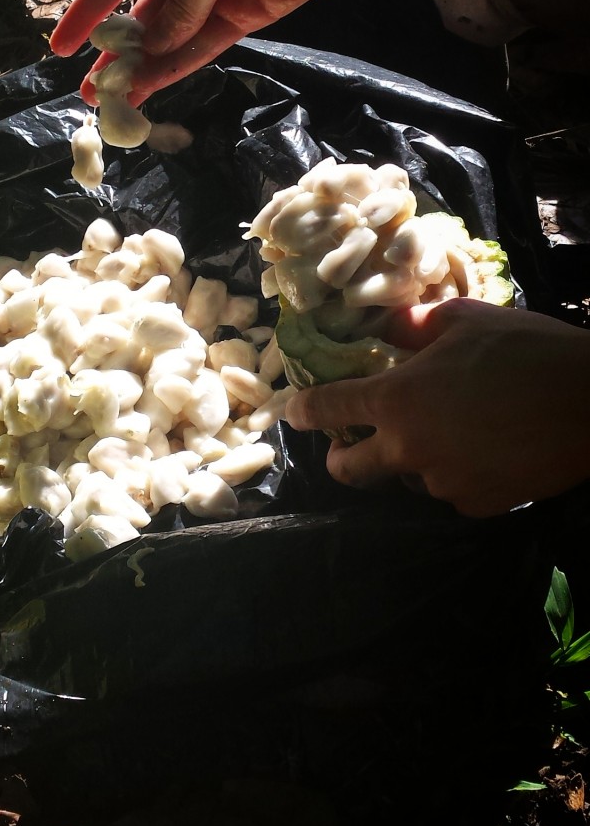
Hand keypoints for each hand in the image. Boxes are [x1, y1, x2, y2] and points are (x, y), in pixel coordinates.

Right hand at [50, 0, 429, 105]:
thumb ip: (181, 5)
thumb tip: (151, 51)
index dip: (85, 15)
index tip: (60, 49)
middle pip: (137, 20)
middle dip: (114, 56)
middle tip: (91, 93)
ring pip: (164, 42)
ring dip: (141, 73)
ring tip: (115, 104)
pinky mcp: (234, 19)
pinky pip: (196, 50)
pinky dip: (175, 70)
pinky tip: (151, 92)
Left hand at [283, 298, 589, 516]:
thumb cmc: (527, 350)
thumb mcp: (465, 321)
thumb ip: (413, 326)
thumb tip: (386, 326)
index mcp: (395, 400)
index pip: (328, 408)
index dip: (305, 411)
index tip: (296, 413)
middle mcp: (408, 448)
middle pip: (349, 470)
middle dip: (342, 457)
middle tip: (351, 444)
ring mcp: (441, 482)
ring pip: (407, 479)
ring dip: (412, 460)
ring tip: (446, 435)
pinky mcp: (477, 504)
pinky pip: (451, 492)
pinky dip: (455, 475)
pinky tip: (482, 452)